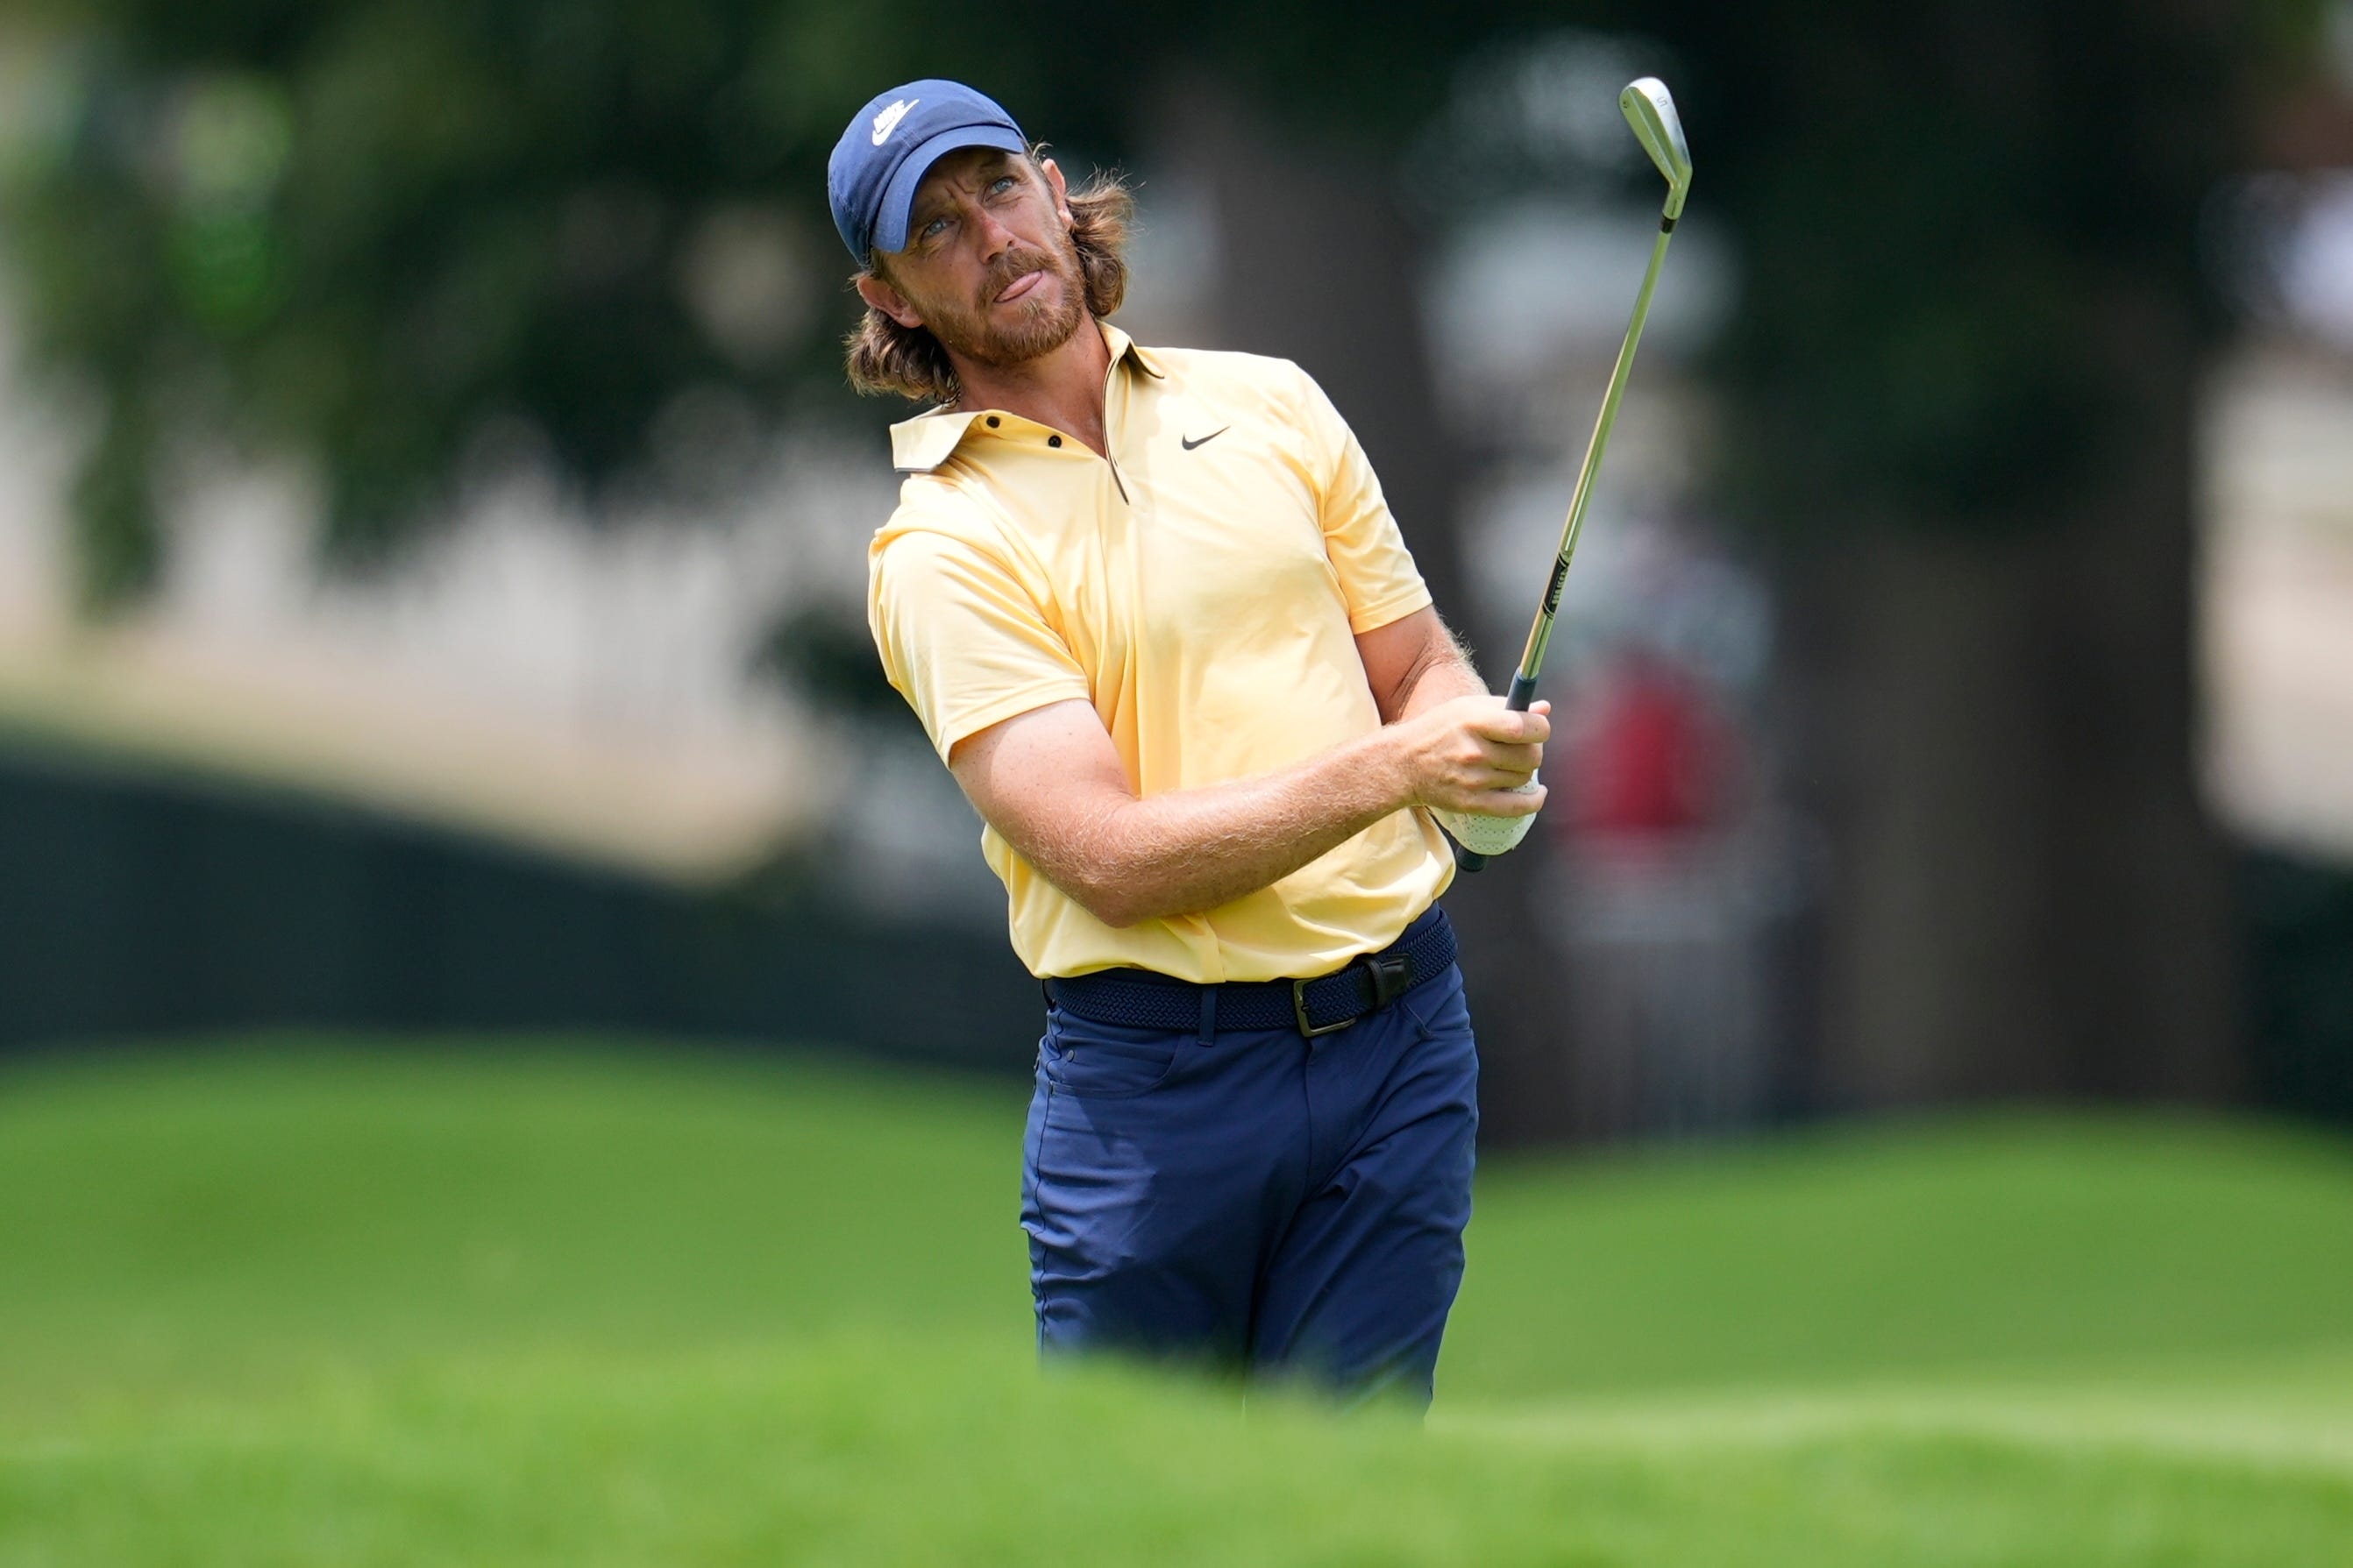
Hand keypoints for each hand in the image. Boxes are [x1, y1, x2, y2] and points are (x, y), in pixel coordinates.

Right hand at [1390, 695, 1549, 816]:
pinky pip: (1518, 807)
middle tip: (1520, 748)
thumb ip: (1506, 707)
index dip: (1540, 729)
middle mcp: (1474, 751)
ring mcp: (1473, 780)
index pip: (1524, 727)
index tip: (1538, 730)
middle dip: (1533, 751)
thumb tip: (1544, 710)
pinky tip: (1537, 793)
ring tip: (1508, 765)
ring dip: (1524, 771)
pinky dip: (1534, 801)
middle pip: (1530, 756)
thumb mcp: (1467, 707)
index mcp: (1474, 721)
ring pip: (1524, 778)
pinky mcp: (1472, 803)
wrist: (1403, 764)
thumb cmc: (1437, 731)